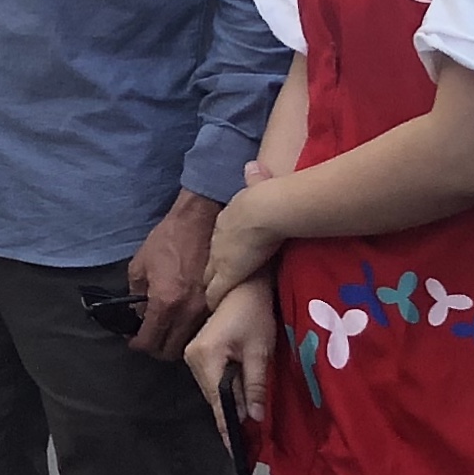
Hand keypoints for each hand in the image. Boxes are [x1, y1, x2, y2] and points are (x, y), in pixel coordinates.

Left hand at [125, 190, 220, 358]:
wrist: (201, 220)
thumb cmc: (170, 238)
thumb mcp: (140, 265)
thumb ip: (136, 296)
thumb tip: (138, 315)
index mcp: (165, 302)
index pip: (150, 342)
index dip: (137, 345)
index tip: (133, 340)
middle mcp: (188, 312)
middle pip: (170, 351)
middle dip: (155, 348)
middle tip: (148, 337)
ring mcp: (206, 309)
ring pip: (189, 343)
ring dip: (174, 341)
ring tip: (165, 329)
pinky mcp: (219, 303)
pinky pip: (203, 328)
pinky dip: (191, 330)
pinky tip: (183, 319)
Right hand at [184, 278, 280, 442]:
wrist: (244, 286)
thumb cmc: (255, 313)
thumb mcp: (260, 351)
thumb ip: (255, 386)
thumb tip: (253, 418)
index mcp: (206, 358)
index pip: (217, 402)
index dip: (227, 428)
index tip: (235, 451)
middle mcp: (192, 359)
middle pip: (213, 398)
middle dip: (230, 416)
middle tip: (247, 441)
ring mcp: (192, 355)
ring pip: (212, 390)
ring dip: (230, 402)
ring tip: (246, 421)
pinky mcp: (198, 353)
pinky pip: (212, 380)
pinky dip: (226, 390)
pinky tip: (239, 398)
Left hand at [195, 184, 283, 312]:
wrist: (263, 211)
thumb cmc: (265, 198)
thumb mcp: (256, 186)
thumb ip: (255, 179)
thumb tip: (252, 166)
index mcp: (226, 222)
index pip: (218, 243)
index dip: (220, 254)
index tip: (224, 261)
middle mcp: (218, 241)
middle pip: (208, 262)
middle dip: (210, 273)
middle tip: (213, 285)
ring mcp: (220, 260)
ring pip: (208, 279)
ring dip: (211, 287)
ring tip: (213, 300)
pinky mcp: (227, 276)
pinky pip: (215, 293)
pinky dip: (214, 301)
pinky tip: (215, 309)